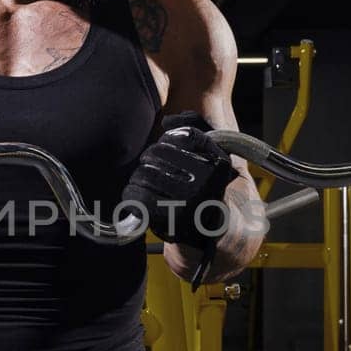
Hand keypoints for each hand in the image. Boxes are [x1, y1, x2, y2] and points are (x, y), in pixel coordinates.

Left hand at [122, 112, 237, 249]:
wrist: (211, 229)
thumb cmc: (204, 186)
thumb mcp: (211, 156)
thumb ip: (194, 129)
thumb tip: (168, 121)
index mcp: (219, 164)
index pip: (185, 135)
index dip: (168, 138)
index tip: (166, 147)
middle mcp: (207, 183)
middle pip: (158, 152)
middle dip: (148, 158)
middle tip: (148, 167)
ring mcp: (190, 203)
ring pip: (145, 174)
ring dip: (137, 176)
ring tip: (140, 181)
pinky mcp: (171, 222)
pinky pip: (139, 198)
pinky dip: (131, 194)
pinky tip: (134, 195)